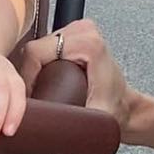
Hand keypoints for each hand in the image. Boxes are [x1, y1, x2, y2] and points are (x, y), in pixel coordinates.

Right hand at [20, 19, 135, 134]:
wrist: (127, 108)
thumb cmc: (114, 112)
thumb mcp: (93, 118)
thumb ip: (72, 120)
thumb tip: (47, 124)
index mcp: (88, 43)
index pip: (35, 52)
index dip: (26, 76)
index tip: (31, 97)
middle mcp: (84, 30)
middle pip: (34, 48)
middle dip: (29, 74)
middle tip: (37, 96)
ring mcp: (78, 29)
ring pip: (37, 47)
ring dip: (34, 69)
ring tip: (41, 89)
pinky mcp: (74, 33)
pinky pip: (44, 46)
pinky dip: (40, 64)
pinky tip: (45, 79)